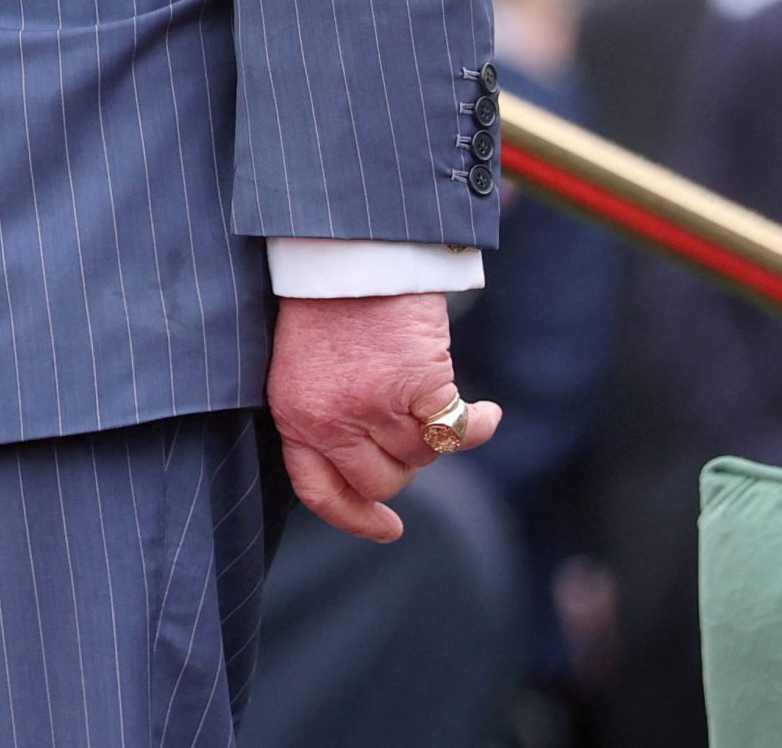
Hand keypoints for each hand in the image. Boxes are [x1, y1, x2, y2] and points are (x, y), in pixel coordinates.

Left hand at [266, 292, 499, 542]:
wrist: (348, 250)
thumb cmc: (326, 302)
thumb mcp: (301, 366)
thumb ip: (322, 416)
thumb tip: (367, 474)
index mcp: (294, 416)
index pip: (320, 491)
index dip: (355, 518)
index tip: (387, 530)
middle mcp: (332, 420)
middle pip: (382, 483)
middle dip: (401, 464)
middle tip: (407, 426)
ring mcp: (376, 407)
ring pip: (422, 457)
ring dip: (432, 433)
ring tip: (425, 391)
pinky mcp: (420, 386)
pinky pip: (459, 430)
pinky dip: (479, 424)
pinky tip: (487, 414)